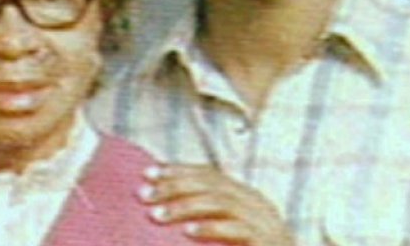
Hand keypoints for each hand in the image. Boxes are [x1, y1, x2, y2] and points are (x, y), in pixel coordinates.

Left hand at [137, 163, 295, 244]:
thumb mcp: (232, 228)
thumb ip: (210, 215)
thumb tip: (168, 207)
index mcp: (245, 195)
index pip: (208, 173)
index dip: (178, 170)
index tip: (148, 173)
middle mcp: (255, 202)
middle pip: (210, 184)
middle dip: (174, 186)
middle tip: (144, 194)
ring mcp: (262, 220)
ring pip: (220, 203)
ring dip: (185, 207)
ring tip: (157, 215)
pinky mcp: (265, 241)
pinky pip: (237, 230)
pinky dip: (211, 229)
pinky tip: (189, 232)